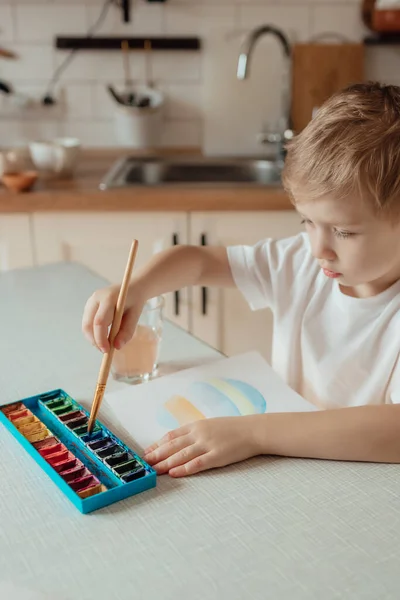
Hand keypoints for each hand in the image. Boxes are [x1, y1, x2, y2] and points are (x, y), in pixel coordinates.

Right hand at [82, 284, 144, 352]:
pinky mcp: (89, 306)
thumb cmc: (135, 302)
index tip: (107, 350)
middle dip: (95, 341)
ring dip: (93, 338)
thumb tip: (117, 347)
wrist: (131, 287)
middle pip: (88, 325)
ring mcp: (90, 301)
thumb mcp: (135, 316)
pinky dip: (93, 333)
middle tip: (105, 350)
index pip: (99, 322)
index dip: (101, 338)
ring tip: (105, 344)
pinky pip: (87, 323)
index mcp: (108, 298)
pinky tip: (103, 336)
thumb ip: (127, 332)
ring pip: (86, 325)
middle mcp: (96, 298)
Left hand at [143, 415, 261, 476]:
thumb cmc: (233, 428)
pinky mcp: (217, 456)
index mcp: (196, 426)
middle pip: (173, 446)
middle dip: (157, 455)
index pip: (171, 436)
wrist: (253, 430)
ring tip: (154, 470)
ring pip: (181, 455)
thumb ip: (195, 432)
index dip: (157, 444)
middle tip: (144, 463)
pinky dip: (184, 468)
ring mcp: (207, 445)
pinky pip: (197, 463)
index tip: (147, 452)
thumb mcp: (211, 425)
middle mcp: (199, 434)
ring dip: (166, 463)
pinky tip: (174, 473)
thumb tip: (180, 441)